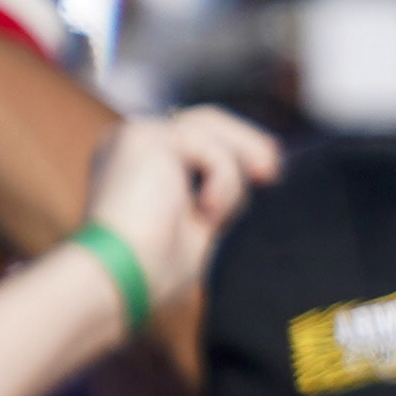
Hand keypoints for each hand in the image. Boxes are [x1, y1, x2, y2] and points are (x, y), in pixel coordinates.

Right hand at [79, 109, 282, 315]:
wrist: (123, 275)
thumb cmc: (154, 267)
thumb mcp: (200, 222)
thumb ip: (219, 191)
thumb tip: (261, 172)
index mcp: (141, 164)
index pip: (199, 137)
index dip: (239, 146)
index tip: (271, 172)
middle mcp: (133, 142)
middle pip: (207, 120)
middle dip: (249, 142)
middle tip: (273, 173)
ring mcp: (136, 135)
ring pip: (211, 126)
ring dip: (232, 171)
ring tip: (221, 212)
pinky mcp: (144, 136)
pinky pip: (210, 148)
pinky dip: (221, 182)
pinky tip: (207, 212)